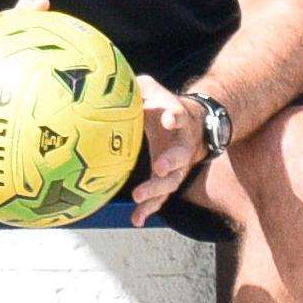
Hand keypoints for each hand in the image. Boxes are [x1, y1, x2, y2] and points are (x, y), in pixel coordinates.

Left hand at [129, 76, 206, 227]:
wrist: (191, 125)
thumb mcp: (152, 90)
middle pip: (181, 155)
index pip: (178, 114)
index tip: (170, 118)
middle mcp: (182, 144)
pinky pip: (161, 197)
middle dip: (171, 162)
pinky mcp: (169, 180)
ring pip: (172, 181)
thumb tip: (111, 82)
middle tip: (159, 167)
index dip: (174, 116)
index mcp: (177, 117)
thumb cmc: (163, 105)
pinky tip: (135, 220)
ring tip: (139, 198)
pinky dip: (149, 208)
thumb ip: (138, 86)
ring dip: (156, 190)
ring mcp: (178, 165)